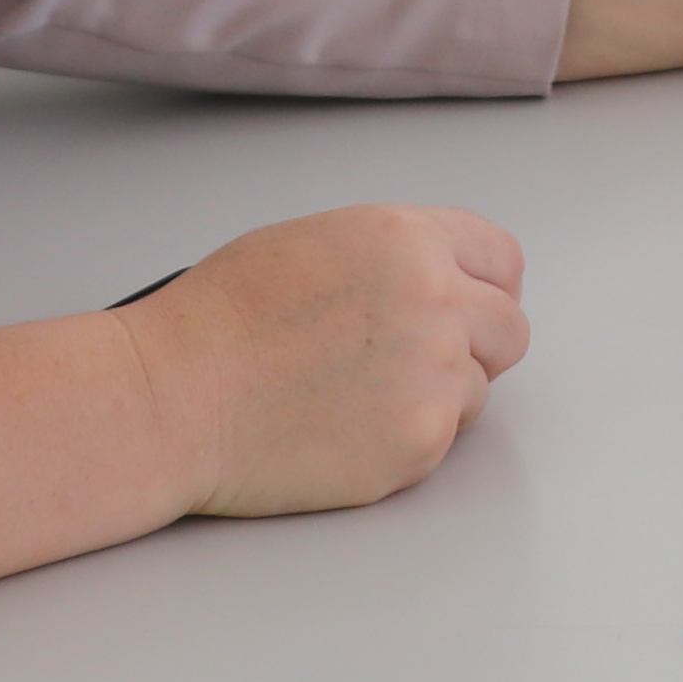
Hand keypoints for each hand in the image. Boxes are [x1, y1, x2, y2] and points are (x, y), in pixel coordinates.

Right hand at [121, 206, 534, 516]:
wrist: (173, 398)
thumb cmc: (219, 323)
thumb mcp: (317, 244)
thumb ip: (395, 257)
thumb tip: (442, 277)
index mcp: (408, 240)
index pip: (501, 260)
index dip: (485, 288)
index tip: (471, 309)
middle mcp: (437, 298)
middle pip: (509, 329)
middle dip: (473, 347)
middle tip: (412, 365)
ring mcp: (435, 373)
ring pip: (478, 389)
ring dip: (435, 397)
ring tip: (353, 398)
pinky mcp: (421, 440)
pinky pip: (442, 441)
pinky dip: (403, 441)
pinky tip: (344, 430)